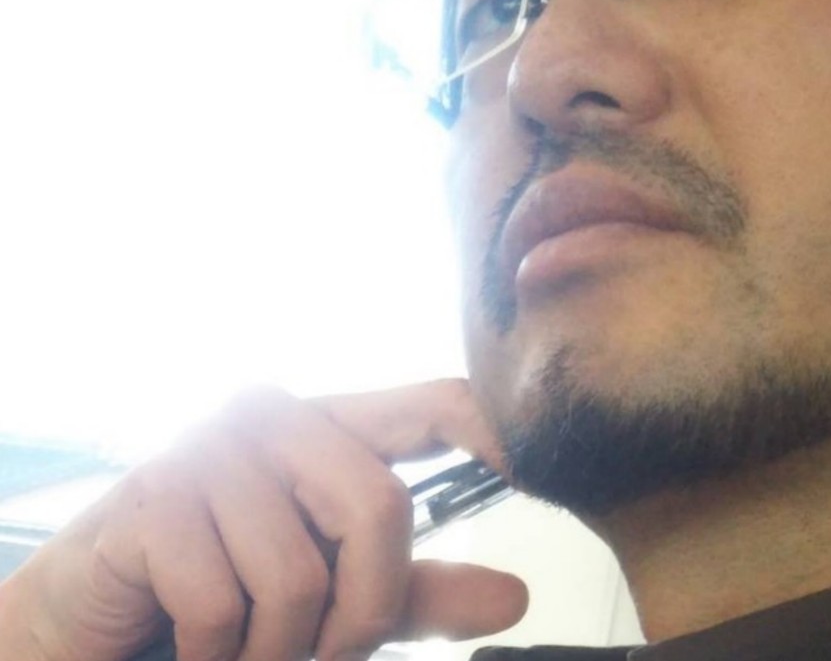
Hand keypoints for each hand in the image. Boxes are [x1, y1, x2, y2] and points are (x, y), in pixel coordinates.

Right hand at [0, 379, 527, 660]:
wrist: (90, 619)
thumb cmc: (222, 591)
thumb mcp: (333, 592)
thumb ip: (416, 588)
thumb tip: (515, 597)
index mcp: (329, 425)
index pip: (433, 402)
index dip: (491, 429)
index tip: (532, 472)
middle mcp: (276, 416)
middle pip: (381, 506)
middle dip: (363, 610)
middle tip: (324, 651)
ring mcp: (214, 448)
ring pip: (302, 573)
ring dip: (279, 649)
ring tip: (244, 647)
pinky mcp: (156, 495)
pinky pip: (225, 603)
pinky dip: (218, 657)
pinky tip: (191, 645)